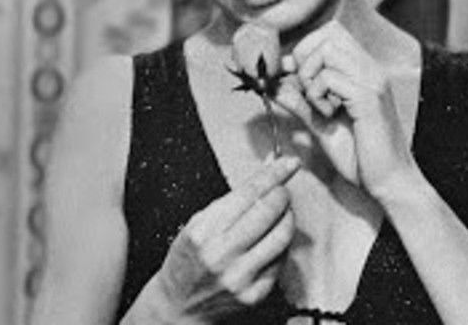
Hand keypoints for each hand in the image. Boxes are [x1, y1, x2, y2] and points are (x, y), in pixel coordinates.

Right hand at [149, 156, 298, 320]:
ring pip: (282, 236)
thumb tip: (267, 173)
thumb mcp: (198, 224)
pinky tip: (272, 240)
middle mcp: (221, 254)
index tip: (288, 164)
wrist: (179, 304)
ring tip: (282, 213)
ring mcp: (240, 276)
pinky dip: (282, 244)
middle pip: (268, 211)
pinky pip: (281, 260)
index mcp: (203, 232)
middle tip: (282, 191)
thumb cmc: (187, 261)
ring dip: (288, 217)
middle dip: (282, 194)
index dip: (273, 174)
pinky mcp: (255, 293)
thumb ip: (233, 200)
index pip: (248, 193)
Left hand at [276, 21, 419, 198]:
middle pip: (327, 33)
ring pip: (327, 49)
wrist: (390, 183)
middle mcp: (371, 69)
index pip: (330, 33)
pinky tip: (330, 115)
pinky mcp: (369, 97)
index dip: (305, 50)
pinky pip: (329, 77)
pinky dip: (317, 95)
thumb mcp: (320, 123)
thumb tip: (273, 84)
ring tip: (319, 105)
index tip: (292, 77)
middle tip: (307, 91)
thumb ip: (299, 101)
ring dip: (310, 76)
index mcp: (363, 71)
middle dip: (305, 59)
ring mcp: (372, 80)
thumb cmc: (359, 155)